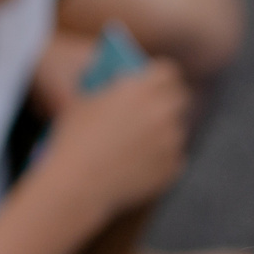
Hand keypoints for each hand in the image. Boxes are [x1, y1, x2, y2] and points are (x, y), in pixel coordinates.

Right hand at [35, 60, 190, 219]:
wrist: (79, 182)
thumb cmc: (74, 139)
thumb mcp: (84, 101)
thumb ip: (110, 87)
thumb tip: (122, 79)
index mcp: (141, 89)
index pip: (167, 71)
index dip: (161, 75)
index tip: (157, 80)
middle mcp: (162, 111)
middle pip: (179, 98)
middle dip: (168, 100)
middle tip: (158, 105)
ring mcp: (171, 140)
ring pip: (176, 129)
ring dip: (164, 131)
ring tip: (142, 140)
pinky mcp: (173, 166)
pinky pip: (173, 157)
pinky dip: (161, 159)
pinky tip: (141, 163)